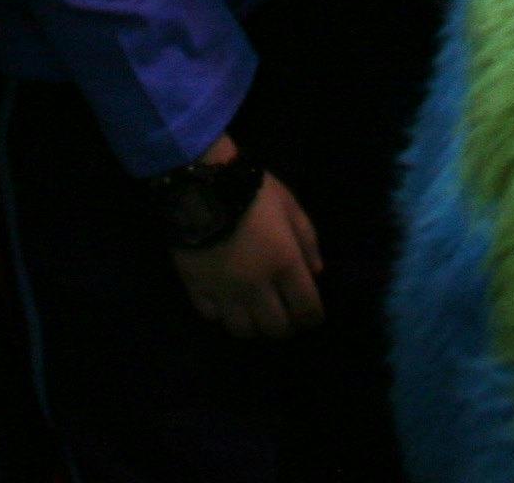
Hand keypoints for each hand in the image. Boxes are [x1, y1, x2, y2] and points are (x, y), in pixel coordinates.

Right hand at [169, 155, 323, 337]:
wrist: (202, 183)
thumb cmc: (253, 192)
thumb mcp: (290, 207)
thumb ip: (308, 241)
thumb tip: (317, 273)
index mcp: (284, 265)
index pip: (307, 310)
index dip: (313, 317)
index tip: (311, 313)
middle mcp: (257, 286)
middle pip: (276, 328)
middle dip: (285, 325)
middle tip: (283, 314)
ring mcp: (225, 291)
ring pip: (243, 330)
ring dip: (253, 324)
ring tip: (253, 312)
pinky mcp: (196, 288)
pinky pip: (211, 316)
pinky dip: (221, 313)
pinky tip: (224, 301)